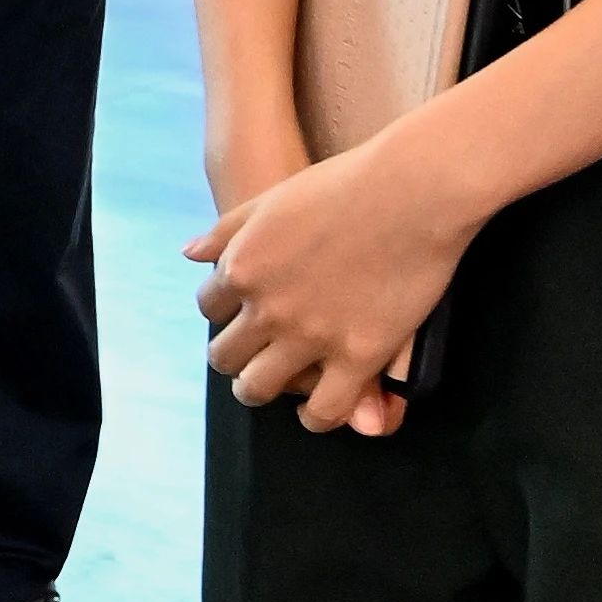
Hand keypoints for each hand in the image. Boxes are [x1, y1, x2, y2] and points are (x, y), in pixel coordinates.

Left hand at [190, 131, 484, 438]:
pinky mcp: (357, 357)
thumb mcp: (269, 200)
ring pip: (259, 387)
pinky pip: (324, 408)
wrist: (411, 192)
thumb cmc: (343, 185)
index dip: (225, 315)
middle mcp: (266, 308)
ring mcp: (309, 336)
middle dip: (234, 358)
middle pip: (225, 355)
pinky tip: (317, 411)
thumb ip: (227, 232)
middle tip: (252, 359)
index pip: (209, 309)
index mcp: (241, 269)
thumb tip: (189, 255)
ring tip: (273, 388)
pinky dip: (315, 416)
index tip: (241, 317)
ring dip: (259, 390)